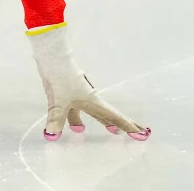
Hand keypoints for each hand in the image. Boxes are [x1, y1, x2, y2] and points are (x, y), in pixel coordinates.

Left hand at [28, 24, 149, 140]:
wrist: (51, 57)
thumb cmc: (61, 77)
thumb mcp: (58, 101)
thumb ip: (56, 119)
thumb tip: (52, 136)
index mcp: (93, 101)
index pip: (114, 117)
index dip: (127, 126)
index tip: (141, 134)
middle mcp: (89, 99)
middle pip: (108, 114)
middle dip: (121, 123)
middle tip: (137, 132)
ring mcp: (78, 95)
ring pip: (93, 113)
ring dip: (101, 121)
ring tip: (111, 131)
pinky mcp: (67, 93)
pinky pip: (76, 111)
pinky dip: (77, 119)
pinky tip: (75, 128)